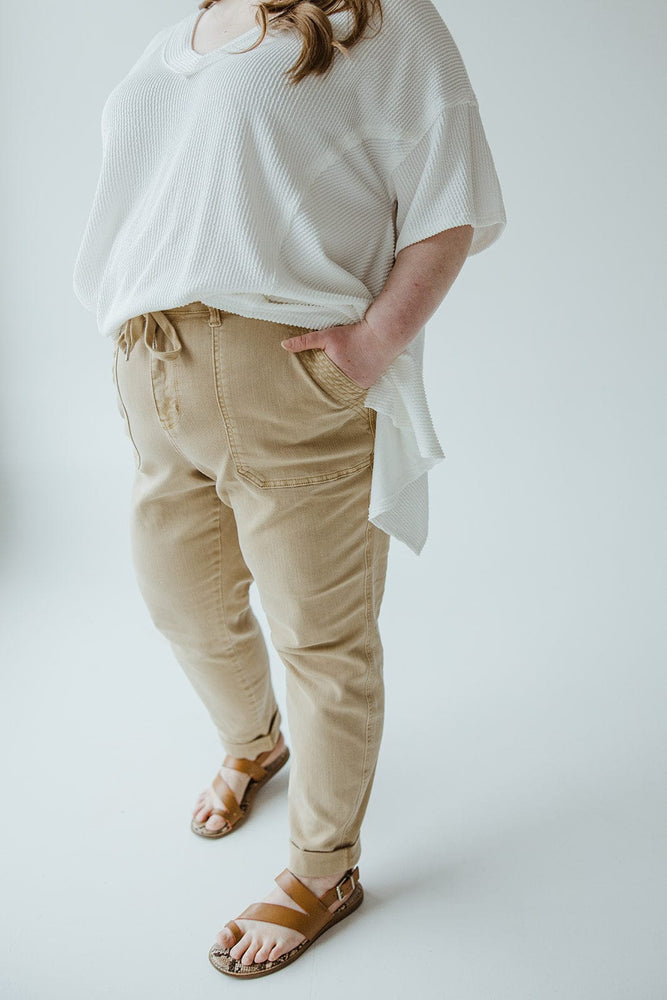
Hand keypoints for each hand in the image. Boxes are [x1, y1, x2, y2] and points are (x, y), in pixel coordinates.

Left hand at [280, 319, 395, 389]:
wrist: (383, 335)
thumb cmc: (354, 334)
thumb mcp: (327, 336)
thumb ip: (305, 341)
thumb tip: (283, 345)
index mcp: (334, 374)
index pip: (319, 385)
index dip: (313, 387)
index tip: (304, 393)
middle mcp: (348, 383)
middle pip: (331, 390)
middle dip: (325, 389)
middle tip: (314, 398)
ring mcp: (360, 386)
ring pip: (343, 391)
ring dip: (338, 389)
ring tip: (330, 391)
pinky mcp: (368, 384)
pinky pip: (355, 389)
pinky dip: (350, 386)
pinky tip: (346, 385)